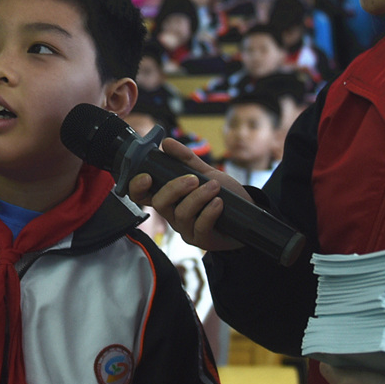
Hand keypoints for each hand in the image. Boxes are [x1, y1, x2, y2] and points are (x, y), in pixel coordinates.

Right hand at [128, 139, 252, 251]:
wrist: (247, 215)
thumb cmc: (223, 195)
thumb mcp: (205, 173)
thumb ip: (186, 159)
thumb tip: (167, 143)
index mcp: (169, 198)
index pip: (142, 196)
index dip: (137, 187)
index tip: (147, 176)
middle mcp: (173, 214)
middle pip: (159, 203)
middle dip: (175, 188)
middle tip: (194, 178)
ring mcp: (186, 229)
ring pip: (181, 213)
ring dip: (199, 197)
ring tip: (215, 187)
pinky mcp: (201, 240)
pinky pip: (200, 226)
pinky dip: (210, 211)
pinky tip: (219, 203)